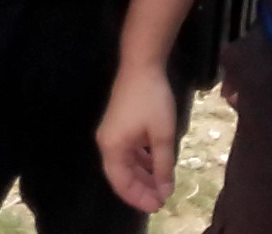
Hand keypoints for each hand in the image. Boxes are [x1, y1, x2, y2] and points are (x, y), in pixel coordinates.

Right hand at [96, 62, 180, 212]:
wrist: (141, 65)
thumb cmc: (152, 100)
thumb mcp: (163, 135)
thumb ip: (163, 165)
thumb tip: (165, 190)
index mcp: (113, 148)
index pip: (121, 183)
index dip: (139, 198)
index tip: (158, 206)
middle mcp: (107, 143)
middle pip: (121, 175)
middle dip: (141, 189)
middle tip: (162, 199)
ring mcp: (112, 134)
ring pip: (125, 164)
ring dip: (142, 176)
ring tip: (161, 185)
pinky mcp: (119, 125)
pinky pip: (128, 151)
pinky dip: (141, 161)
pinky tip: (155, 164)